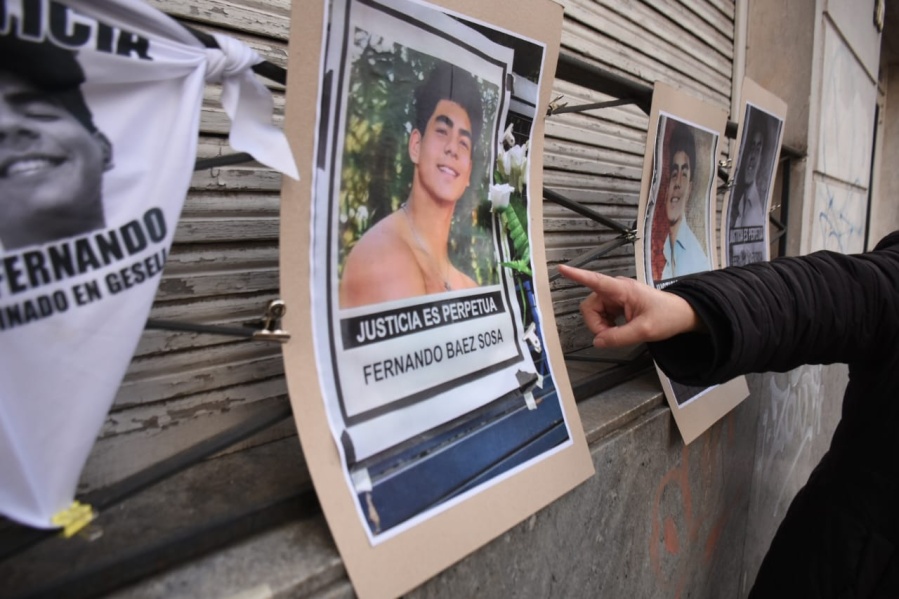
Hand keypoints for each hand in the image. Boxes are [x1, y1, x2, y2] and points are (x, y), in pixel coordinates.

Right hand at [558, 265, 702, 347]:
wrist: (682, 315)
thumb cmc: (667, 316)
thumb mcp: (644, 330)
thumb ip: (619, 337)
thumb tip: (597, 342)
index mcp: (622, 290)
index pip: (595, 281)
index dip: (577, 275)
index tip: (561, 269)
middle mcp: (616, 290)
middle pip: (590, 306)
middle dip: (596, 324)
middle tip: (610, 337)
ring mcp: (616, 297)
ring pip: (595, 312)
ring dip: (601, 326)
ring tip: (618, 334)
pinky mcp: (618, 304)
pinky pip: (602, 315)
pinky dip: (606, 325)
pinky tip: (619, 329)